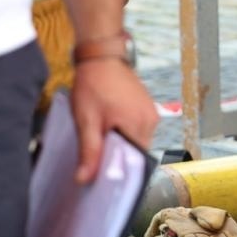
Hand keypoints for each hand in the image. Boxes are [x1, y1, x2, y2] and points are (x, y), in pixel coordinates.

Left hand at [71, 58, 157, 182]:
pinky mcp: (146, 106)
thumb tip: (84, 179)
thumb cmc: (94, 85)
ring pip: (136, 140)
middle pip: (137, 152)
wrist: (101, 56)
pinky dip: (124, 132)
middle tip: (96, 156)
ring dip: (121, 144)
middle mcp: (151, 120)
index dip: (118, 170)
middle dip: (118, 157)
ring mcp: (150, 112)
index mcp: (139, 125)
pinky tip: (108, 127)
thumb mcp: (87, 121)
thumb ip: (89, 151)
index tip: (101, 174)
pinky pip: (137, 128)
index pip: (135, 162)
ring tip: (101, 139)